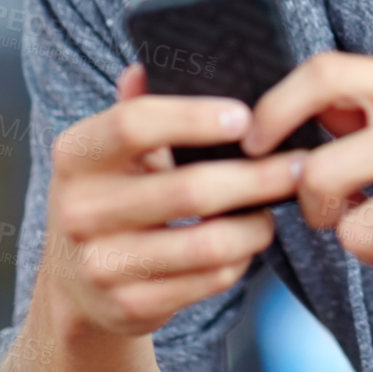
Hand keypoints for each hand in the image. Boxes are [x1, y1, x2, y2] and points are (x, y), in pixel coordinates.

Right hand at [41, 64, 306, 337]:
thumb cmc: (111, 194)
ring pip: (208, 244)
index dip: (193, 118)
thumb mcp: (109, 151)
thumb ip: (134, 107)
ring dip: (257, 224)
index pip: (133, 125)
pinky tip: (249, 241)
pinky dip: (241, 259)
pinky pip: (209, 280)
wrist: (74, 284)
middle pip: (188, 190)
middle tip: (298, 164)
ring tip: (278, 204)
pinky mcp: (129, 307)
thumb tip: (148, 63)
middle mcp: (79, 211)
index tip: (245, 116)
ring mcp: (102, 265)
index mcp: (76, 155)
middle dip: (256, 176)